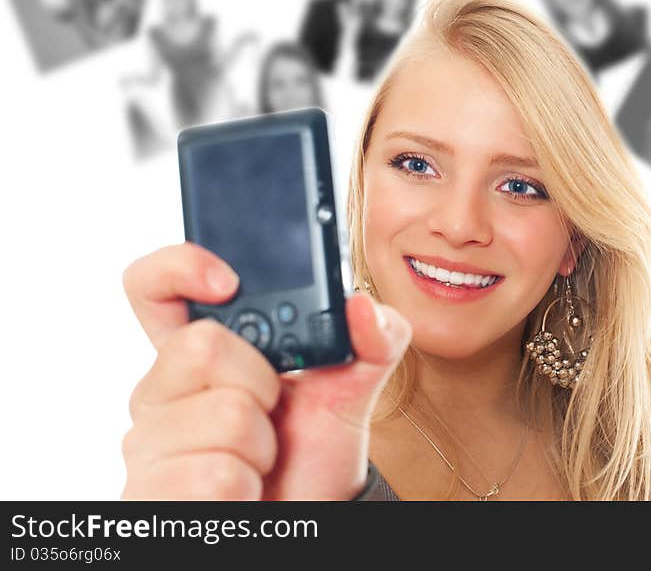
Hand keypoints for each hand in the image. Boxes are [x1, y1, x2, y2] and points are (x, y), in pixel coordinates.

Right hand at [120, 242, 410, 499]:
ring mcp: (148, 442)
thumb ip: (375, 337)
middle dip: (262, 382)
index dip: (179, 268)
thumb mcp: (352, 386)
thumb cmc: (313, 447)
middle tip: (271, 408)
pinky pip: (214, 477)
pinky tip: (244, 491)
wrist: (307, 511)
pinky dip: (248, 488)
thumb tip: (362, 307)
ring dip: (261, 445)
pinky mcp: (149, 493)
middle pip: (201, 344)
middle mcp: (163, 389)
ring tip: (259, 457)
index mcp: (199, 349)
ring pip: (222, 418)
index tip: (227, 282)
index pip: (154, 286)